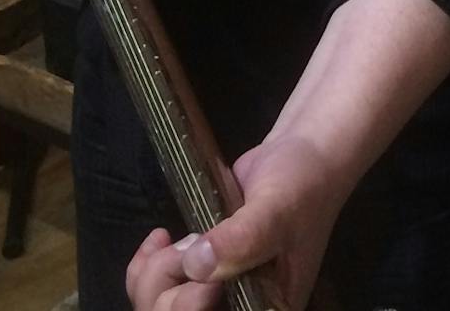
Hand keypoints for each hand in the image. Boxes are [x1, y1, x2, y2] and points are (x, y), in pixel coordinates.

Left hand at [121, 135, 343, 310]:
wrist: (303, 153)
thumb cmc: (301, 185)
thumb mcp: (277, 211)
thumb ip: (242, 240)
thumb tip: (195, 266)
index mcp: (268, 309)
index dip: (192, 308)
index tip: (204, 277)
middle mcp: (242, 306)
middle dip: (170, 289)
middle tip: (191, 244)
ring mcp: (218, 290)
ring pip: (161, 305)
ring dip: (157, 272)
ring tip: (180, 238)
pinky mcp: (201, 268)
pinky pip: (158, 284)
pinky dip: (147, 265)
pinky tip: (160, 239)